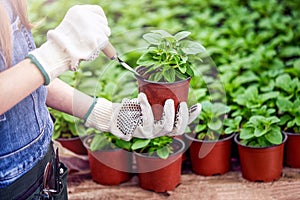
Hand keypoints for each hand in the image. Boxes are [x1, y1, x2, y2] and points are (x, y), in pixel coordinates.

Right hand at [27, 5, 109, 84]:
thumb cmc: (62, 42)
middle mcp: (84, 15)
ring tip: (90, 44)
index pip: (98, 10)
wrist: (57, 53)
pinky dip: (100, 46)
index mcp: (77, 10)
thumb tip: (100, 24)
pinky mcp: (94, 38)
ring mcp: (90, 26)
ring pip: (105, 32)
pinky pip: (104, 41)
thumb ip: (84, 22)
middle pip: (103, 22)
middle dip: (102, 31)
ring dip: (102, 39)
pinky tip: (91, 48)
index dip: (102, 19)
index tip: (101, 26)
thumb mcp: (72, 24)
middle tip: (94, 39)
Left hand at [84, 93, 200, 140]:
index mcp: (161, 125)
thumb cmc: (131, 108)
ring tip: (168, 100)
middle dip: (183, 117)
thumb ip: (158, 99)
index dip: (191, 117)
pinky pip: (148, 119)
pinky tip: (141, 96)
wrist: (113, 115)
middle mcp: (157, 132)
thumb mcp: (147, 102)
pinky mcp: (139, 132)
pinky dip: (145, 106)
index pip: (181, 124)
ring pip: (166, 127)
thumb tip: (170, 86)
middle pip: (177, 129)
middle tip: (181, 103)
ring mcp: (149, 134)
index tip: (199, 106)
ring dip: (169, 113)